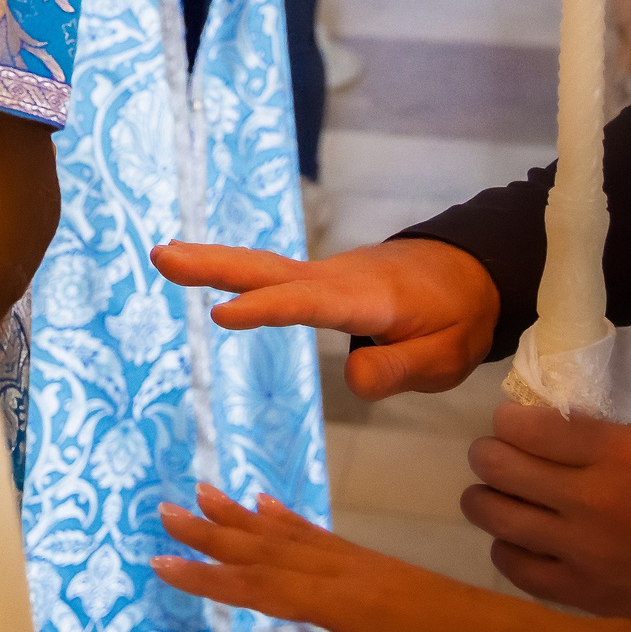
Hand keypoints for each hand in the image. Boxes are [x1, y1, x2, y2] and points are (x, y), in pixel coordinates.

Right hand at [153, 236, 499, 399]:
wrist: (469, 272)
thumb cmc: (458, 316)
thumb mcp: (447, 356)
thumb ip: (399, 367)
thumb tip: (351, 376)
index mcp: (367, 298)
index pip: (310, 305)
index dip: (267, 311)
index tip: (221, 316)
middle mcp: (335, 279)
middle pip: (269, 271)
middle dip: (215, 265)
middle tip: (162, 255)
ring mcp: (322, 276)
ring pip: (262, 268)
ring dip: (212, 262)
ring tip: (162, 255)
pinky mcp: (316, 282)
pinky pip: (269, 276)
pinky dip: (231, 270)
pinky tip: (199, 268)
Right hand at [154, 489, 630, 631]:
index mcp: (354, 606)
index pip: (266, 588)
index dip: (211, 577)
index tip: (160, 560)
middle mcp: (358, 577)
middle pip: (273, 551)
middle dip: (218, 534)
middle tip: (167, 509)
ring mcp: (375, 572)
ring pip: (296, 539)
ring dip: (247, 521)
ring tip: (207, 495)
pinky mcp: (392, 575)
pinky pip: (326, 539)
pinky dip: (293, 523)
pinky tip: (278, 509)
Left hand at [461, 403, 630, 631]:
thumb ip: (611, 439)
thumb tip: (559, 431)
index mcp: (618, 455)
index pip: (529, 427)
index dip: (508, 420)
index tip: (510, 423)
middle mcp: (588, 499)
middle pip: (499, 466)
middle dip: (488, 454)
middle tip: (497, 456)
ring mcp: (580, 550)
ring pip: (494, 516)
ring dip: (486, 499)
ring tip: (497, 495)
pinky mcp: (581, 592)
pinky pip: (516, 568)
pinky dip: (507, 550)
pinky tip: (517, 541)